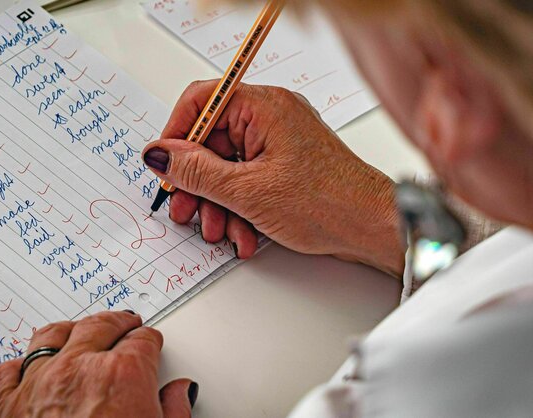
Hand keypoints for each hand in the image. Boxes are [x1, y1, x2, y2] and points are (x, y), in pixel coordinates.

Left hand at [0, 311, 196, 416]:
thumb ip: (174, 411)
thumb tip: (179, 393)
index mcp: (123, 374)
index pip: (142, 341)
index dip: (150, 342)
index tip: (151, 344)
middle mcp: (78, 369)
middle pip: (100, 326)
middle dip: (117, 323)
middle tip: (126, 325)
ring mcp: (38, 384)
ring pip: (51, 336)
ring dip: (71, 330)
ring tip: (81, 330)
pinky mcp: (6, 406)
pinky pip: (9, 370)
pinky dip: (20, 364)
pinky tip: (29, 365)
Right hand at [143, 82, 403, 274]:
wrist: (372, 228)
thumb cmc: (328, 203)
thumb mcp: (247, 191)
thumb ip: (196, 172)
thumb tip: (160, 155)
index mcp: (263, 106)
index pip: (202, 100)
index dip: (176, 134)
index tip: (164, 166)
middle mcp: (271, 118)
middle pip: (212, 141)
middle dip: (198, 183)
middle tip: (186, 209)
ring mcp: (279, 143)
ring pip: (228, 167)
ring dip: (218, 203)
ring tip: (219, 231)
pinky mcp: (285, 167)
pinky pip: (247, 180)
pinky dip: (239, 207)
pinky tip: (243, 235)